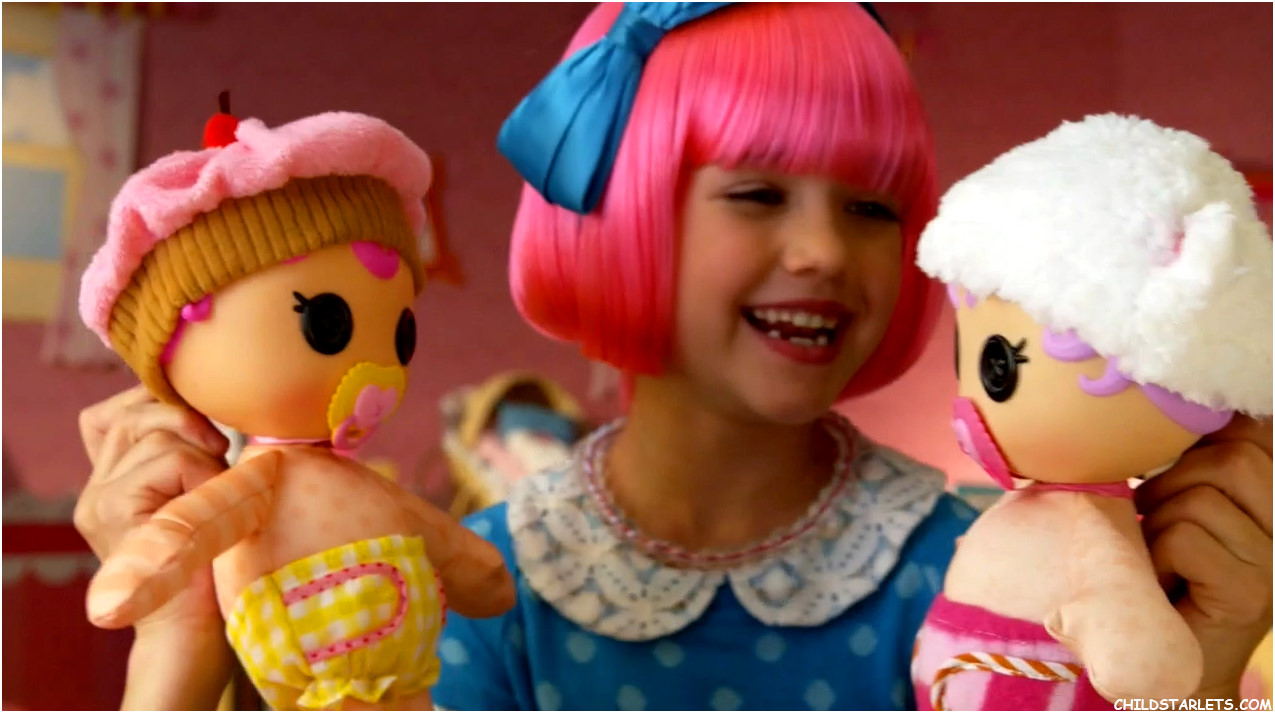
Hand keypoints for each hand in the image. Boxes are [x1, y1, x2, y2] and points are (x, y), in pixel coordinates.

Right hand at [73, 384, 234, 708]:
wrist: (195, 631)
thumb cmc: (213, 563)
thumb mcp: (201, 497)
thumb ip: (191, 458)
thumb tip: (212, 408)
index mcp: (109, 486)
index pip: (115, 415)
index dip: (161, 406)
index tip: (206, 432)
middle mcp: (95, 492)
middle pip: (132, 414)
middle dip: (186, 422)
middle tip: (221, 455)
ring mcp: (98, 501)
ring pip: (156, 435)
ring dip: (204, 458)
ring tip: (217, 497)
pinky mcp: (113, 510)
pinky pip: (169, 460)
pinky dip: (204, 476)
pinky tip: (213, 508)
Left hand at [1137, 415, 1272, 699]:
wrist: (1175, 663)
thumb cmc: (1168, 576)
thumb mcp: (1184, 510)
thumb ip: (1197, 466)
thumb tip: (1177, 403)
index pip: (1258, 437)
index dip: (1217, 430)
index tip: (1185, 445)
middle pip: (1231, 460)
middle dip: (1174, 480)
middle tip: (1156, 519)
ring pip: (1199, 499)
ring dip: (1159, 523)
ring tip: (1160, 556)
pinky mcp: (1249, 593)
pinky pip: (1185, 539)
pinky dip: (1159, 554)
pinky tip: (1164, 580)